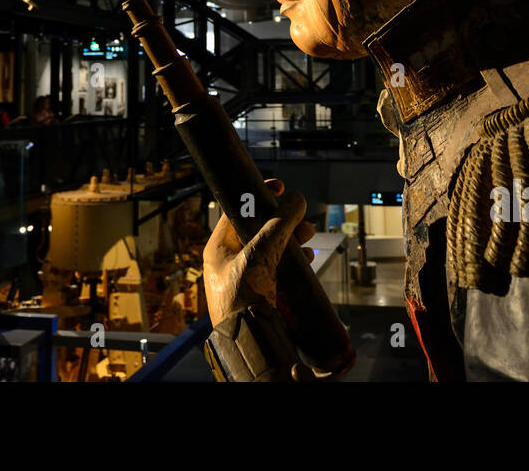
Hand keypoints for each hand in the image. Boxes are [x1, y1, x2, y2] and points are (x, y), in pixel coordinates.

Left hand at [203, 178, 315, 327]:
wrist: (250, 343)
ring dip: (292, 238)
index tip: (278, 186)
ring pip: (272, 247)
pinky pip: (280, 267)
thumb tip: (296, 199)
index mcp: (219, 248)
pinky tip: (308, 259)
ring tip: (309, 237)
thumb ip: (278, 226)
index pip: (236, 210)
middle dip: (283, 220)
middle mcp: (231, 260)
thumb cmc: (243, 299)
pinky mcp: (263, 291)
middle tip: (301, 218)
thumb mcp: (259, 256)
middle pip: (259, 228)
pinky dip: (295, 260)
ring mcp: (247, 276)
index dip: (257, 195)